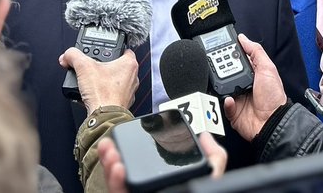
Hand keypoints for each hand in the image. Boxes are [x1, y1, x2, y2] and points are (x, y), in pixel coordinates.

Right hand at [59, 47, 138, 112]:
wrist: (104, 116)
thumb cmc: (102, 94)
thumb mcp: (83, 67)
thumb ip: (73, 56)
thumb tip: (67, 56)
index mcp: (129, 64)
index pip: (123, 50)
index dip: (111, 49)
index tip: (102, 51)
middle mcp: (132, 77)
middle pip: (117, 66)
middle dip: (104, 66)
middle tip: (93, 67)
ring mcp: (129, 91)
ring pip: (115, 81)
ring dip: (103, 80)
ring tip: (92, 82)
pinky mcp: (122, 103)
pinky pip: (112, 94)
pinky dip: (103, 93)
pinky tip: (94, 94)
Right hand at [98, 133, 227, 192]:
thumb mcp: (209, 179)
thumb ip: (213, 158)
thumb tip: (204, 136)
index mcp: (162, 184)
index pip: (142, 165)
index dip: (131, 149)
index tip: (128, 135)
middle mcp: (149, 191)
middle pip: (125, 173)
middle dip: (113, 156)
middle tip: (110, 144)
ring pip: (118, 186)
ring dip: (110, 168)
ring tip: (112, 155)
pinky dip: (117, 184)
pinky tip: (119, 170)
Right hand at [222, 34, 286, 140]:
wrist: (273, 122)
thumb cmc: (274, 97)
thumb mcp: (267, 69)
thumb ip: (256, 52)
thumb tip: (243, 38)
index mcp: (251, 75)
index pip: (237, 61)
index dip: (230, 54)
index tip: (222, 47)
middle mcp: (243, 86)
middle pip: (226, 73)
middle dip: (221, 69)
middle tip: (218, 65)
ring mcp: (237, 99)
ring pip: (221, 89)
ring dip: (222, 86)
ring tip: (223, 83)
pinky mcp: (232, 112)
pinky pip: (223, 105)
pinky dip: (225, 102)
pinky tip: (231, 99)